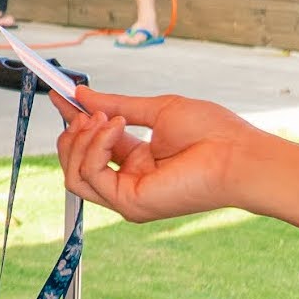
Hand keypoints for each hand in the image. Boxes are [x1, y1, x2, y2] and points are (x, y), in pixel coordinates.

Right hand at [53, 90, 272, 223]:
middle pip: (75, 164)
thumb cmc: (212, 133)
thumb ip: (116, 105)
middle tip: (82, 109)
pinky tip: (115, 127)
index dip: (73, 121)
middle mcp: (128, 182)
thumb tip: (81, 95)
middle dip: (72, 133)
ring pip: (74, 174)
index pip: (91, 145)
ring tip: (104, 118)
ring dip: (80, 140)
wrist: (238, 155)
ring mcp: (127, 197)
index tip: (60, 96)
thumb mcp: (155, 110)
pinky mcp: (129, 203)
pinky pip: (90, 175)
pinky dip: (95, 147)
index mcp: (137, 162)